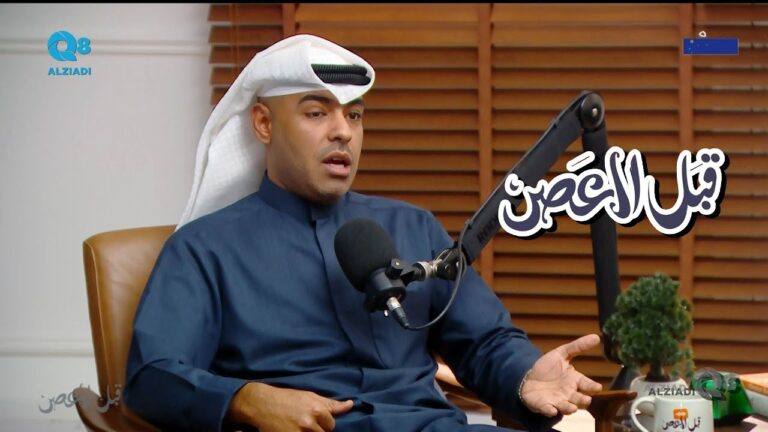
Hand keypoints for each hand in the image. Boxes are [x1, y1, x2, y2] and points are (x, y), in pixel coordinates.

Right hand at [226, 382, 353, 430]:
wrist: (262, 404)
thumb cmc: (287, 399)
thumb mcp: (310, 397)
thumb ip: (331, 404)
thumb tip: (350, 405)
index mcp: (317, 410)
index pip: (331, 425)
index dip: (322, 423)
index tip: (312, 420)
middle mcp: (309, 423)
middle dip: (316, 430)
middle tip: (303, 423)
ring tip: (297, 426)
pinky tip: (291, 429)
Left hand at [520, 334, 603, 416]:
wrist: (528, 378)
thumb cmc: (548, 368)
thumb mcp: (561, 354)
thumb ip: (577, 347)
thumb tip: (597, 336)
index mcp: (574, 380)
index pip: (587, 384)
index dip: (592, 386)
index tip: (597, 387)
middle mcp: (569, 393)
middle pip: (579, 399)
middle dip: (583, 400)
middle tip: (586, 399)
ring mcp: (557, 401)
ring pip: (566, 407)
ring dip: (569, 408)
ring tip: (573, 408)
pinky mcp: (544, 406)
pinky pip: (548, 409)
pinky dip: (550, 410)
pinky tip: (551, 409)